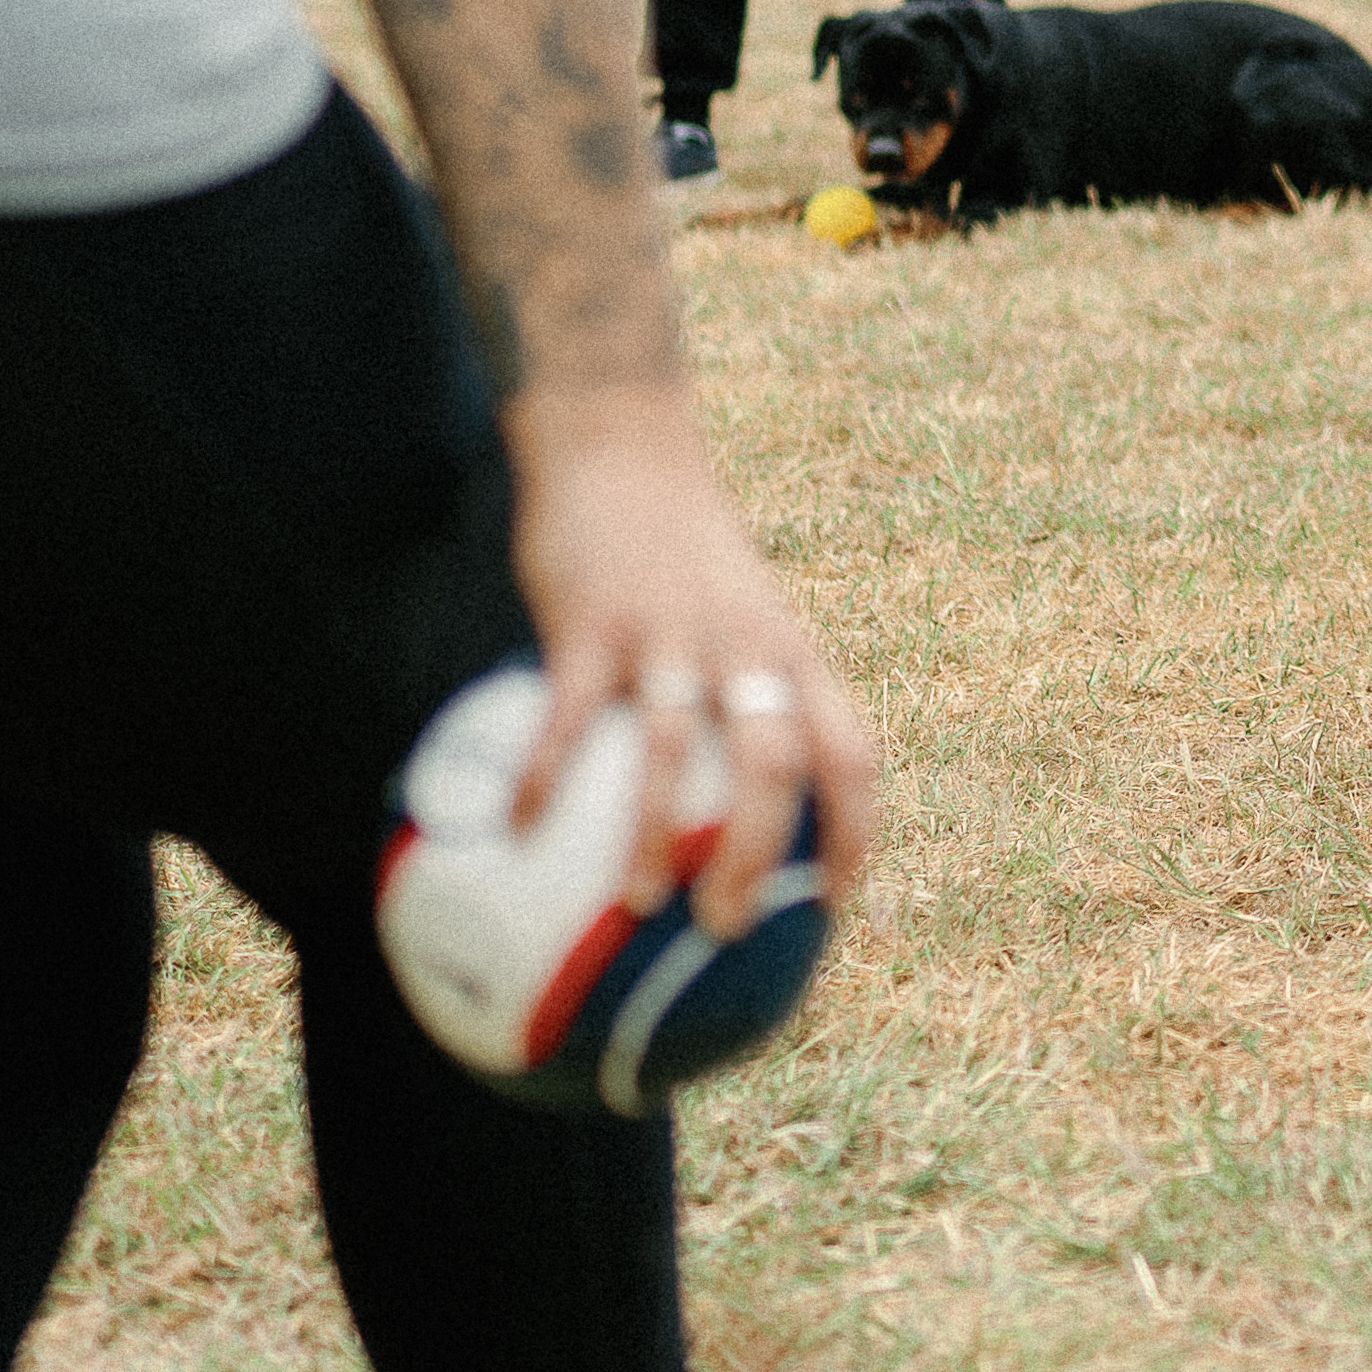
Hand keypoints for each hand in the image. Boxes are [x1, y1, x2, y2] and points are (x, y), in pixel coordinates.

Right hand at [507, 405, 879, 926]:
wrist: (623, 441)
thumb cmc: (685, 545)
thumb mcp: (746, 609)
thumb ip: (751, 690)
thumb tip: (735, 804)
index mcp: (793, 651)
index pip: (853, 752)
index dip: (857, 832)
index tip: (838, 903)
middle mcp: (745, 646)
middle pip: (776, 764)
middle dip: (763, 856)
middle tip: (729, 930)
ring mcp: (669, 635)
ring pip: (676, 750)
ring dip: (661, 835)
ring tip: (641, 905)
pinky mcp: (591, 623)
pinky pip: (569, 719)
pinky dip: (545, 780)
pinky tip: (514, 834)